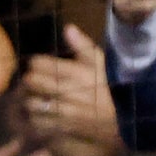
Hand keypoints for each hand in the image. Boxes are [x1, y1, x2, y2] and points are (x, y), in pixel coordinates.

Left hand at [22, 25, 123, 155]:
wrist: (125, 120)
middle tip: (34, 82)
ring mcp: (66, 112)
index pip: (40, 63)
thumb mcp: (101, 64)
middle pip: (32, 81)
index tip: (39, 66)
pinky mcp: (65, 128)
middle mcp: (69, 92)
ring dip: (30, 99)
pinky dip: (36, 118)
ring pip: (31, 102)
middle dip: (30, 80)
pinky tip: (43, 114)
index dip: (37, 64)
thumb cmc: (110, 88)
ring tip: (38, 98)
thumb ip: (83, 46)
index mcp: (76, 73)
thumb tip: (68, 28)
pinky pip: (38, 122)